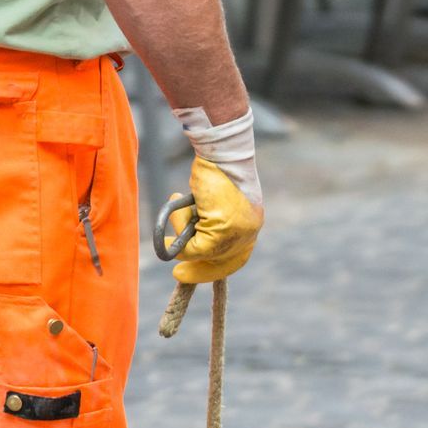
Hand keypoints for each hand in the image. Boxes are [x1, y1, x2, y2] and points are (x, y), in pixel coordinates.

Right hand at [168, 158, 261, 284]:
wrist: (221, 152)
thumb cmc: (216, 169)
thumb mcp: (213, 200)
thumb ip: (209, 220)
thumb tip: (185, 242)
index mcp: (251, 224)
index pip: (235, 258)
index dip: (213, 267)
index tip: (193, 270)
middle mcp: (249, 232)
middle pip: (221, 262)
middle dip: (198, 270)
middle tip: (178, 275)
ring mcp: (239, 233)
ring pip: (203, 253)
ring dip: (183, 230)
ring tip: (177, 203)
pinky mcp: (224, 230)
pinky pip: (195, 245)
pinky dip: (180, 225)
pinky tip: (177, 200)